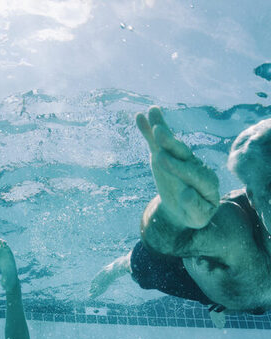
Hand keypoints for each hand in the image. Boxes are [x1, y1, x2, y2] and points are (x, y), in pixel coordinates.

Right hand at [137, 107, 219, 228]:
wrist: (186, 208)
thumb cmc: (194, 214)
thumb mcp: (198, 217)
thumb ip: (195, 207)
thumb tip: (186, 194)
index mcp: (206, 181)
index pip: (193, 174)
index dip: (180, 168)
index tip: (163, 163)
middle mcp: (193, 165)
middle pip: (183, 153)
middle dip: (170, 143)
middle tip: (159, 133)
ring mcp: (179, 159)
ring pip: (171, 144)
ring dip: (162, 129)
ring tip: (152, 113)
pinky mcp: (165, 157)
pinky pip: (156, 143)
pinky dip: (149, 130)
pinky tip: (141, 116)